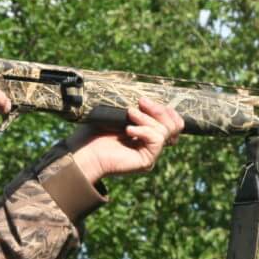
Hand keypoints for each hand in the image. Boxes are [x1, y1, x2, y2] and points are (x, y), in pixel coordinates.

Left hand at [68, 97, 183, 183]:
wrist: (83, 152)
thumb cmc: (94, 132)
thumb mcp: (118, 114)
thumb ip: (137, 108)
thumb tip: (147, 98)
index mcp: (148, 131)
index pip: (172, 120)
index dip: (165, 108)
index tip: (144, 100)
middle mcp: (152, 143)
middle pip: (175, 125)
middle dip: (159, 110)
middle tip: (140, 102)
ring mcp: (150, 152)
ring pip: (165, 131)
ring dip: (146, 119)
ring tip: (129, 115)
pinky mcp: (147, 160)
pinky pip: (157, 140)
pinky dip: (144, 131)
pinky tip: (128, 130)